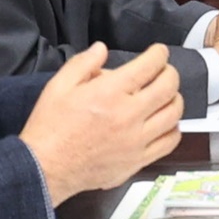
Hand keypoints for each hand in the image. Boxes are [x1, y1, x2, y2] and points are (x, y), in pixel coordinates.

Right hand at [19, 44, 182, 203]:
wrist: (44, 169)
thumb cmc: (49, 129)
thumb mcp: (57, 86)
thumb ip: (82, 63)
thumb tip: (102, 49)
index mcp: (109, 93)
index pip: (149, 66)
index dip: (159, 53)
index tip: (158, 52)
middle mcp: (128, 116)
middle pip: (169, 87)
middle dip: (170, 72)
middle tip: (163, 71)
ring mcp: (136, 140)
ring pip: (174, 113)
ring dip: (174, 99)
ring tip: (165, 96)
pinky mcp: (137, 161)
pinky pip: (169, 142)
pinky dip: (172, 129)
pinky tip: (163, 124)